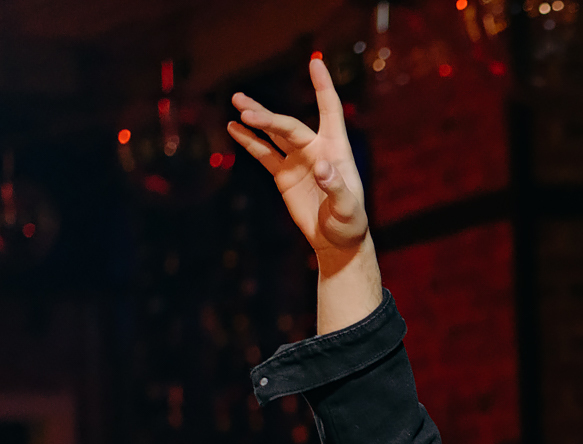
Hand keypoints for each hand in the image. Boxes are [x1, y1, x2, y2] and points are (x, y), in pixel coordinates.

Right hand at [228, 59, 367, 255]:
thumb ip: (336, 188)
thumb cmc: (349, 224)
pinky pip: (264, 153)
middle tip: (246, 111)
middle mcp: (316, 149)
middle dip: (268, 119)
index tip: (315, 63)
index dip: (323, 87)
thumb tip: (322, 167)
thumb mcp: (348, 209)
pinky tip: (233, 128)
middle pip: (289, 127)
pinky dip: (249, 141)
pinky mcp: (283, 174)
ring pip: (274, 134)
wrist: (337, 241)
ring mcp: (298, 160)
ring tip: (237, 103)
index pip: (330, 111)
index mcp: (336, 150)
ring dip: (256, 120)